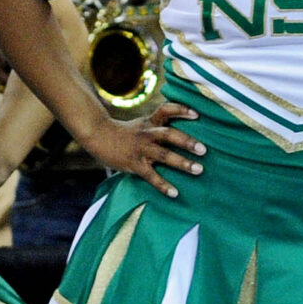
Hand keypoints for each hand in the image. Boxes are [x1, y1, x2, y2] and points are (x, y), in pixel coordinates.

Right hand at [77, 100, 204, 196]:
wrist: (99, 136)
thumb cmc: (126, 132)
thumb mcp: (143, 123)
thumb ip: (160, 124)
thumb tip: (184, 128)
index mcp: (150, 122)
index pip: (166, 110)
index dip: (181, 110)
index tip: (197, 115)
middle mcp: (147, 134)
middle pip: (169, 134)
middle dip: (187, 141)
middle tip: (204, 149)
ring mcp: (141, 150)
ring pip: (164, 155)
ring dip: (182, 162)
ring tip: (199, 169)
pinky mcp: (134, 164)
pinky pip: (151, 176)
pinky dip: (163, 185)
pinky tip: (175, 193)